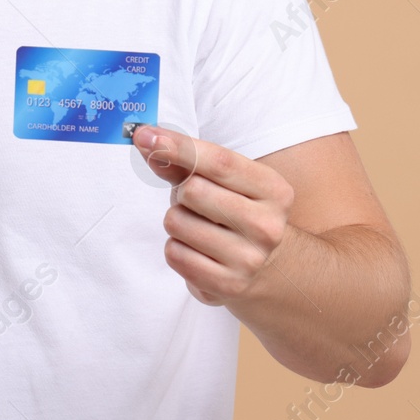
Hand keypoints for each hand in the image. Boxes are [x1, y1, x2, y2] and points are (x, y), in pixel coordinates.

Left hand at [131, 125, 295, 305]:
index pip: (220, 162)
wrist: (268, 268)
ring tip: (198, 227)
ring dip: (176, 220)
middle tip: (195, 202)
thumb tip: (146, 139)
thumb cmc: (235, 212)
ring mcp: (249, 259)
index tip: (145, 134)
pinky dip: (176, 248)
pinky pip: (174, 254)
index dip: (179, 147)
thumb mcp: (222, 182)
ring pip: (177, 222)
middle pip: (193, 191)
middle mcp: (267, 225)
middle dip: (181, 192)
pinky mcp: (227, 285)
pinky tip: (197, 250)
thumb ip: (184, 161)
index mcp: (273, 190)